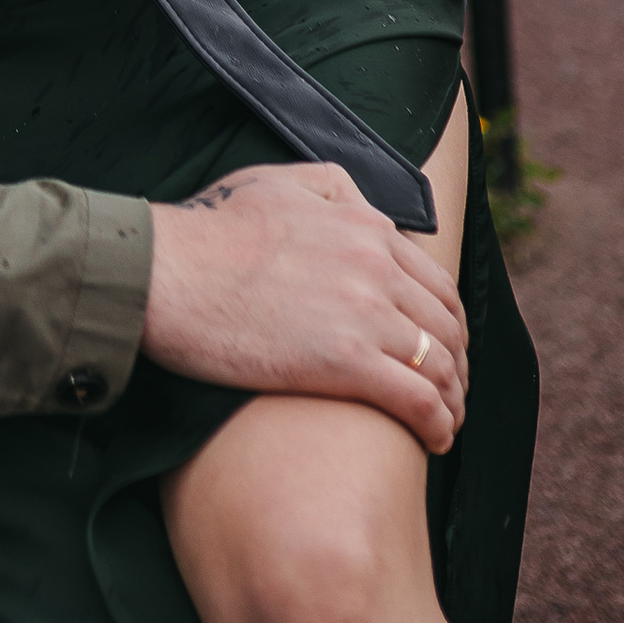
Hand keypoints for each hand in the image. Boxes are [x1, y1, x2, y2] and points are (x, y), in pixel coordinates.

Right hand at [142, 163, 467, 452]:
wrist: (164, 273)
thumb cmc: (206, 231)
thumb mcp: (275, 182)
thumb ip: (331, 188)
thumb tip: (363, 204)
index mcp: (363, 226)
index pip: (435, 281)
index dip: (448, 322)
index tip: (444, 348)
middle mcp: (374, 266)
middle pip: (447, 325)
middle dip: (458, 364)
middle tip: (450, 393)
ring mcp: (363, 314)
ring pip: (441, 366)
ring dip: (453, 401)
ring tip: (446, 423)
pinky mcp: (344, 363)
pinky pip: (418, 400)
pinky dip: (438, 424)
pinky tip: (435, 440)